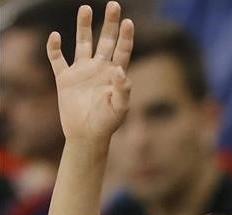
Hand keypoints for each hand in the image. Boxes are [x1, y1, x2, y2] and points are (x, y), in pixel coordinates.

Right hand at [47, 2, 133, 144]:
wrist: (87, 135)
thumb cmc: (107, 123)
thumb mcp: (120, 108)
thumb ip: (123, 90)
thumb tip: (122, 71)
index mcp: (114, 74)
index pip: (122, 50)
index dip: (126, 36)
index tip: (129, 22)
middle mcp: (99, 68)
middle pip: (105, 40)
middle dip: (110, 23)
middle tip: (113, 4)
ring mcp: (82, 71)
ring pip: (82, 43)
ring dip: (84, 26)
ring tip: (86, 8)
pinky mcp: (65, 78)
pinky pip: (57, 59)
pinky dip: (54, 48)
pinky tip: (55, 36)